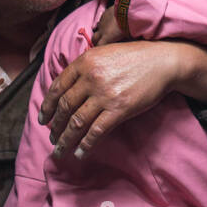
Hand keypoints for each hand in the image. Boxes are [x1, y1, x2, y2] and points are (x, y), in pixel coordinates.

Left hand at [40, 40, 178, 157]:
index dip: (47, 106)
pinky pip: (96, 132)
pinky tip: (80, 153)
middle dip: (55, 126)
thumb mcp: (105, 53)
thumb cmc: (135, 56)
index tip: (43, 119)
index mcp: (85, 62)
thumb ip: (86, 67)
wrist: (163, 62)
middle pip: (65, 107)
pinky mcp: (119, 110)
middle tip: (52, 137)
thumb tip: (69, 88)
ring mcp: (104, 95)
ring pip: (77, 123)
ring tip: (61, 149)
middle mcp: (91, 78)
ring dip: (65, 140)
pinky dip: (85, 145)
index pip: (58, 87)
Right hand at [89, 4, 127, 46]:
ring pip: (97, 28)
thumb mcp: (128, 36)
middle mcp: (102, 30)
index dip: (99, 50)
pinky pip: (102, 19)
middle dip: (96, 42)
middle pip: (94, 39)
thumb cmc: (129, 24)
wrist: (128, 8)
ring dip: (100, 31)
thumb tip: (128, 46)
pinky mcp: (105, 13)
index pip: (99, 47)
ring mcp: (102, 21)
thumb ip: (124, 41)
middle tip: (101, 44)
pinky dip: (104, 22)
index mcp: (107, 37)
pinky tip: (109, 22)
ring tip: (106, 32)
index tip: (101, 52)